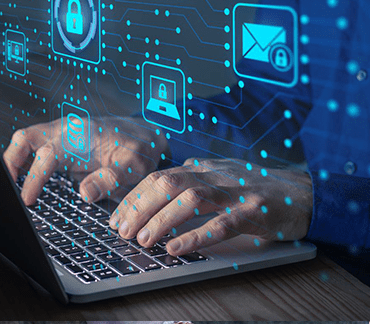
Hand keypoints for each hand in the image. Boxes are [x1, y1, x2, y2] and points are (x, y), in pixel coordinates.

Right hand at [3, 116, 168, 205]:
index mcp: (82, 136)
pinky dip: (26, 163)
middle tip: (7, 190)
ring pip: (27, 141)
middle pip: (25, 138)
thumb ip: (111, 178)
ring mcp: (62, 136)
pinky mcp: (62, 144)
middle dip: (10, 162)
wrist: (144, 134)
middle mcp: (67, 132)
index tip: (28, 200)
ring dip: (15, 162)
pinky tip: (27, 181)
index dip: (34, 177)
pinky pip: (36, 149)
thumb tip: (83, 193)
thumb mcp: (134, 165)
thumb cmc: (139, 148)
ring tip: (13, 188)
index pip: (47, 154)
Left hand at [108, 158, 312, 255]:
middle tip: (121, 230)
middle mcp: (214, 175)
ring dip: (162, 220)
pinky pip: (221, 223)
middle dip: (140, 207)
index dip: (134, 197)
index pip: (159, 177)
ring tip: (143, 240)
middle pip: (168, 184)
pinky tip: (177, 249)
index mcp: (203, 168)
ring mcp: (234, 191)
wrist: (299, 190)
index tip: (117, 216)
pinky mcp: (253, 211)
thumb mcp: (218, 176)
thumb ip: (192, 179)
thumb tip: (160, 188)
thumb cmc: (253, 186)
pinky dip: (196, 236)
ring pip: (191, 200)